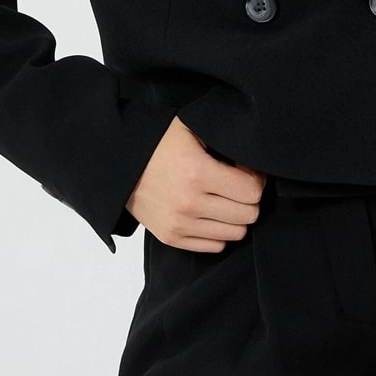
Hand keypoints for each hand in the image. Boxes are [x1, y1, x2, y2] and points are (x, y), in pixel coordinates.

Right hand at [126, 116, 266, 251]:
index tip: (247, 172)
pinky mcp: (171, 237)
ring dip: (236, 216)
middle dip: (249, 199)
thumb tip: (252, 164)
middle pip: (248, 215)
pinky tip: (211, 214)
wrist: (119, 164)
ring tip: (225, 200)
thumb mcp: (192, 129)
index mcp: (198, 172)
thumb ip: (223, 143)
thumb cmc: (159, 142)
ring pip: (235, 233)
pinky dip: (219, 231)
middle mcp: (190, 203)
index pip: (252, 191)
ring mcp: (180, 224)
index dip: (256, 180)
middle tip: (238, 186)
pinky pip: (215, 246)